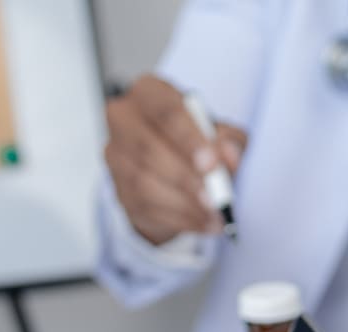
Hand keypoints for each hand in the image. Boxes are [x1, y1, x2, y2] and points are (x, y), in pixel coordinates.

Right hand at [106, 75, 246, 245]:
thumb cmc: (194, 140)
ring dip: (184, 203)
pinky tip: (203, 223)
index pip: (164, 110)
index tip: (212, 163)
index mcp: (149, 92)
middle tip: (215, 197)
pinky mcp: (119, 189)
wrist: (170, 168)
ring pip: (144, 182)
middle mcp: (124, 118)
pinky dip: (180, 218)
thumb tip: (230, 155)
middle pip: (148, 148)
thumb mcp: (220, 133)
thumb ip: (230, 140)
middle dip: (185, 176)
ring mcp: (116, 156)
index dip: (188, 138)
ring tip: (215, 214)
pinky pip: (146, 207)